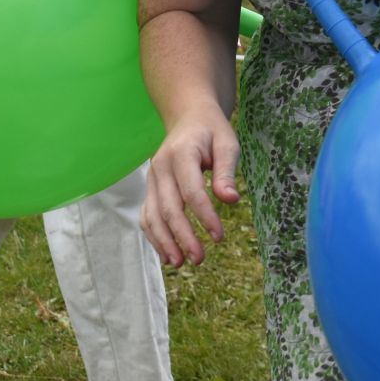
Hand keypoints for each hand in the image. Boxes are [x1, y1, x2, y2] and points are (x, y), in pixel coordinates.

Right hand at [142, 111, 240, 266]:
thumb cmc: (212, 131)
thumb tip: (231, 201)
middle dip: (183, 236)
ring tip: (181, 263)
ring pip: (153, 215)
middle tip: (200, 259)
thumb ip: (227, 171)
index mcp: (181, 153)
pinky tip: (168, 254)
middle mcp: (160, 167)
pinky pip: (148, 215)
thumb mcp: (227, 143)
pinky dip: (155, 236)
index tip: (220, 237)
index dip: (205, 216)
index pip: (191, 191)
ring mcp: (152, 178)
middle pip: (169, 208)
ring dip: (165, 241)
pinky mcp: (151, 188)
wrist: (188, 117)